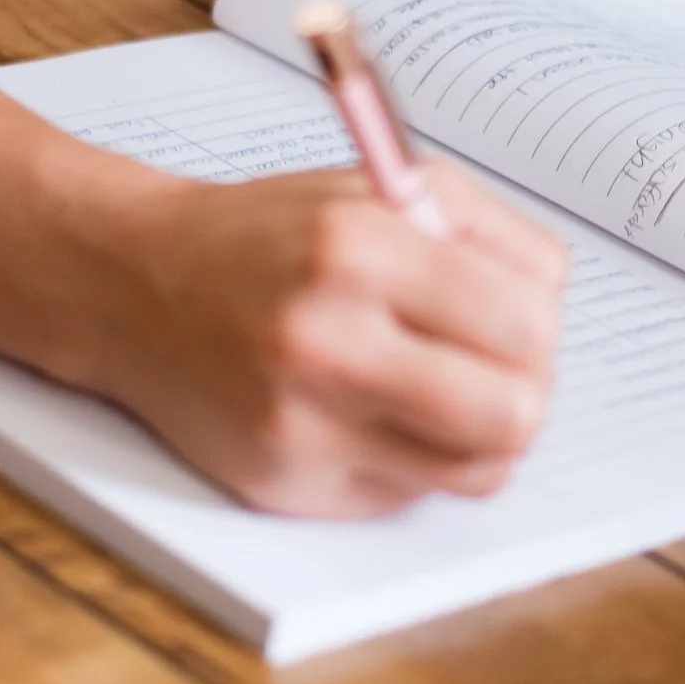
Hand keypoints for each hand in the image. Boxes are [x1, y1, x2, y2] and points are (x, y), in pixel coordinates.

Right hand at [95, 160, 571, 516]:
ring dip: (478, 436)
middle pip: (513, 414)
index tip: (512, 313)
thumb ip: (482, 232)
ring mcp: (301, 426)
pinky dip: (412, 459)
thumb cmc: (269, 235)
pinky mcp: (284, 487)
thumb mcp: (378, 185)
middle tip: (495, 366)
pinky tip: (371, 412)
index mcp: (358, 248)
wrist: (132, 284)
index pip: (525, 322)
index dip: (536, 323)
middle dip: (524, 389)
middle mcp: (326, 341)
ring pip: (476, 473)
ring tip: (441, 391)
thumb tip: (552, 306)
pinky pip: (408, 497)